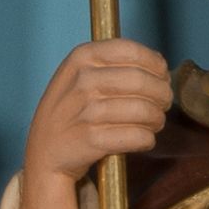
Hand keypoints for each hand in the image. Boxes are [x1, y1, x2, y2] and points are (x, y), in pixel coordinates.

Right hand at [18, 39, 171, 208]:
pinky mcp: (89, 140)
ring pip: (143, 110)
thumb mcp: (81, 78)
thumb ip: (114, 66)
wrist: (44, 157)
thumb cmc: (71, 116)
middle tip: (163, 106)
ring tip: (154, 125)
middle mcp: (80, 81)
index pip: (132, 51)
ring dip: (157, 120)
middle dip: (162, 95)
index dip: (156, 66)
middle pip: (143, 82)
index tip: (162, 78)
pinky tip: (143, 140)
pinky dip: (146, 139)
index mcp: (80, 58)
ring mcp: (82, 111)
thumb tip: (161, 67)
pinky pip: (136, 136)